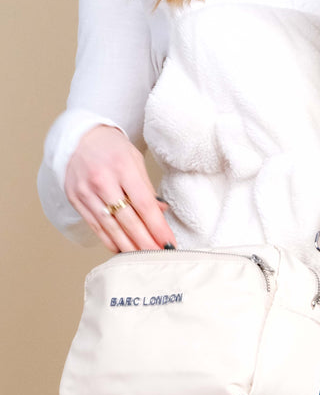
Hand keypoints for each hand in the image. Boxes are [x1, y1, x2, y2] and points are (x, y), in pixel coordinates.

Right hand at [64, 125, 175, 252]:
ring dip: (128, 246)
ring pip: (110, 227)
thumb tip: (162, 212)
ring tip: (143, 257)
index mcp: (122, 168)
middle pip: (127, 220)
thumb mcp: (135, 161)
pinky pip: (95, 225)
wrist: (80, 137)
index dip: (158, 227)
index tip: (169, 243)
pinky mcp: (76, 199)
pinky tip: (121, 250)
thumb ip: (147, 188)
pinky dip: (109, 240)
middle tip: (159, 255)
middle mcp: (102, 181)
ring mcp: (86, 192)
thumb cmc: (113, 149)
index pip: (144, 205)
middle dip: (145, 242)